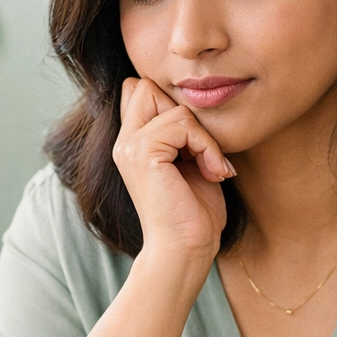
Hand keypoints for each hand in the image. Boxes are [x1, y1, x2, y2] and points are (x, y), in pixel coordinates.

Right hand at [113, 78, 231, 267]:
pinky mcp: (142, 153)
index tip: (194, 145)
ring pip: (175, 107)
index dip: (172, 106)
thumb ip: (179, 132)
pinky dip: (206, 146)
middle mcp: (124, 141)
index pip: (140, 89)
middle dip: (185, 114)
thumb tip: (193, 98)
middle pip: (148, 86)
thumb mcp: (187, 161)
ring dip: (204, 137)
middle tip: (201, 151)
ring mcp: (129, 146)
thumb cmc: (193, 213)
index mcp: (130, 142)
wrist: (185, 250)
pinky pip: (183, 123)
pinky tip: (212, 173)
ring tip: (210, 167)